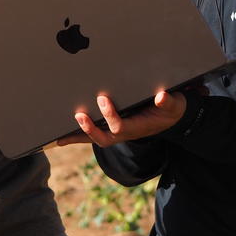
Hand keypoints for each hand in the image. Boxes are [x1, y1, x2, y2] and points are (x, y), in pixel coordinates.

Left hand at [57, 90, 186, 147]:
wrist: (172, 116)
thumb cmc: (171, 108)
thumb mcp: (174, 105)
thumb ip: (169, 102)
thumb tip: (161, 97)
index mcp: (139, 127)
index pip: (120, 126)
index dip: (110, 116)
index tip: (103, 99)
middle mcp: (126, 131)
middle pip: (104, 138)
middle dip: (90, 130)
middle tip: (79, 115)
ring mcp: (118, 131)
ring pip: (96, 138)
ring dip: (79, 136)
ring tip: (61, 136)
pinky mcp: (113, 128)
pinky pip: (94, 133)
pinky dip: (77, 137)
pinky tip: (61, 138)